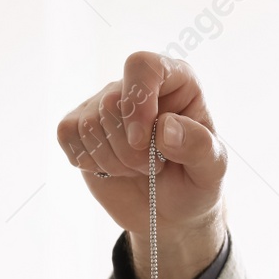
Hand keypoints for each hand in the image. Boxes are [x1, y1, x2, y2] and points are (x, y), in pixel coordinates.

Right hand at [56, 51, 227, 278]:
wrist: (170, 213)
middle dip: (129, 149)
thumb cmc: (194, 184)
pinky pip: (67, 134)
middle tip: (152, 167)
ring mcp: (105, 105)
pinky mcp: (80, 127)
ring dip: (112, 160)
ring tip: (135, 170)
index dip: (137, 100)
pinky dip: (87, 161)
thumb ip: (198, 146)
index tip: (143, 141)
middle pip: (111, 102)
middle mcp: (137, 87)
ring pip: (88, 123)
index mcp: (176, 82)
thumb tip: (165, 126)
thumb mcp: (212, 169)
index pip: (143, 66)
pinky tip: (110, 169)